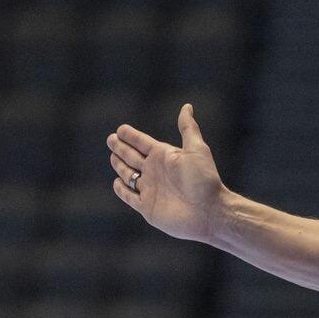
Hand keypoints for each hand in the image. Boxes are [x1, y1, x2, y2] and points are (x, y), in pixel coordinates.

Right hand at [106, 103, 227, 243]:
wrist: (208, 211)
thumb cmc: (204, 179)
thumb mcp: (196, 149)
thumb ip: (188, 128)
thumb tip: (187, 106)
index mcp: (165, 156)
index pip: (142, 143)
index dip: (131, 136)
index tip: (120, 129)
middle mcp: (156, 171)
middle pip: (132, 157)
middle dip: (121, 148)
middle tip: (111, 139)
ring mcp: (150, 188)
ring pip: (129, 174)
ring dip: (120, 165)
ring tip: (113, 156)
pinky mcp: (147, 206)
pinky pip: (129, 196)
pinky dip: (122, 189)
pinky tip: (117, 182)